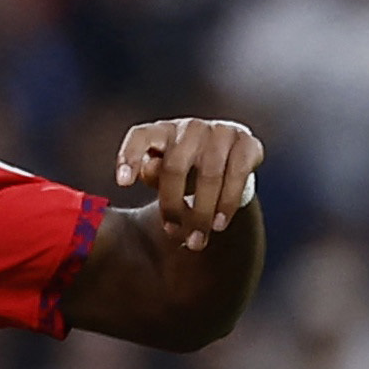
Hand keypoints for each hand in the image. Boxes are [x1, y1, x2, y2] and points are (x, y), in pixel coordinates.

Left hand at [115, 118, 264, 249]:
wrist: (229, 162)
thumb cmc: (187, 172)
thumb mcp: (164, 175)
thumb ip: (152, 175)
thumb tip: (149, 172)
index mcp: (162, 131)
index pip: (141, 137)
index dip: (130, 157)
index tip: (121, 184)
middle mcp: (190, 127)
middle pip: (175, 166)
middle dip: (172, 204)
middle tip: (172, 233)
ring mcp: (220, 132)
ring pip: (209, 175)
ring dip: (202, 212)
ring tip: (197, 240)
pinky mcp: (247, 143)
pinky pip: (238, 175)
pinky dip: (228, 203)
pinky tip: (220, 224)